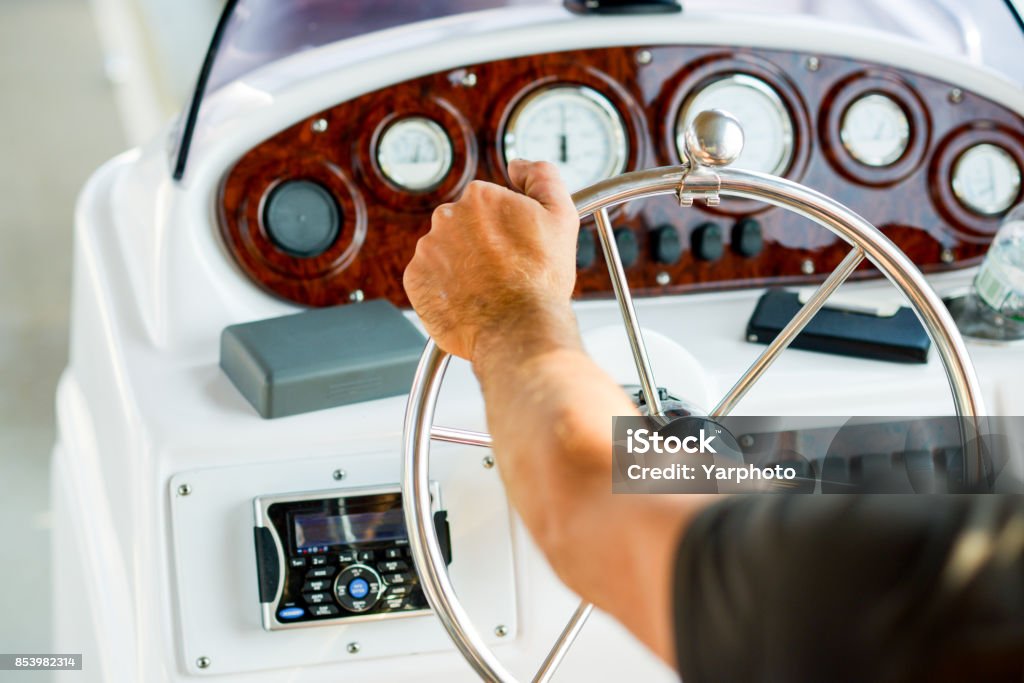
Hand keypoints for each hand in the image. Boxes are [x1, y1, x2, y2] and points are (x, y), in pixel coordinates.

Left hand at [404, 160, 579, 359]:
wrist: (519, 328)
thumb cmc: (542, 278)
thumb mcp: (560, 215)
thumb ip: (541, 177)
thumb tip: (518, 164)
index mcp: (479, 196)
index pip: (488, 207)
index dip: (506, 230)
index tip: (516, 250)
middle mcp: (446, 217)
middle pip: (464, 227)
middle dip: (481, 246)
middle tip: (504, 272)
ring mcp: (427, 249)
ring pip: (446, 253)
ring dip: (462, 267)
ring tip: (488, 290)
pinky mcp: (415, 280)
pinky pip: (429, 279)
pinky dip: (446, 289)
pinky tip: (470, 301)